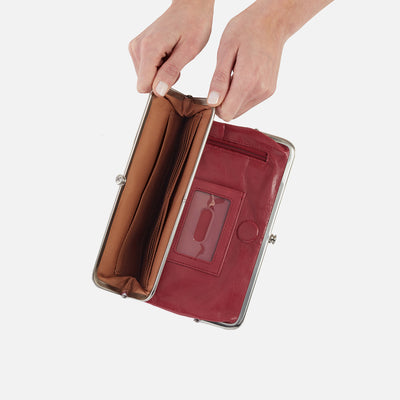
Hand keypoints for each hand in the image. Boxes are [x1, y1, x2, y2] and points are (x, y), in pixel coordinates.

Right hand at [129, 0, 213, 95]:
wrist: (190, 5)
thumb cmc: (194, 25)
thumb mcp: (188, 52)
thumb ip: (170, 72)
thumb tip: (157, 91)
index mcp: (149, 49)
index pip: (144, 86)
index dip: (160, 87)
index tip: (173, 74)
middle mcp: (137, 47)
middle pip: (145, 83)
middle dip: (161, 79)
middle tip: (175, 61)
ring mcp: (135, 46)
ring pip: (145, 77)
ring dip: (160, 72)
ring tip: (172, 55)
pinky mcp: (136, 47)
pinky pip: (145, 69)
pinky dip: (157, 66)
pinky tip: (167, 53)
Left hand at [207, 1, 287, 120]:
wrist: (272, 21)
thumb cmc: (247, 29)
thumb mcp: (226, 50)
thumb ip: (219, 79)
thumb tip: (212, 102)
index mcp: (247, 81)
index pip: (226, 113)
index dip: (215, 105)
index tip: (212, 90)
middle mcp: (260, 90)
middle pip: (233, 113)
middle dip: (223, 101)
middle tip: (223, 79)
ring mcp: (266, 92)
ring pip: (241, 109)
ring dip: (232, 98)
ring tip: (234, 75)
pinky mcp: (269, 91)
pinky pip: (249, 102)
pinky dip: (241, 94)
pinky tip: (242, 76)